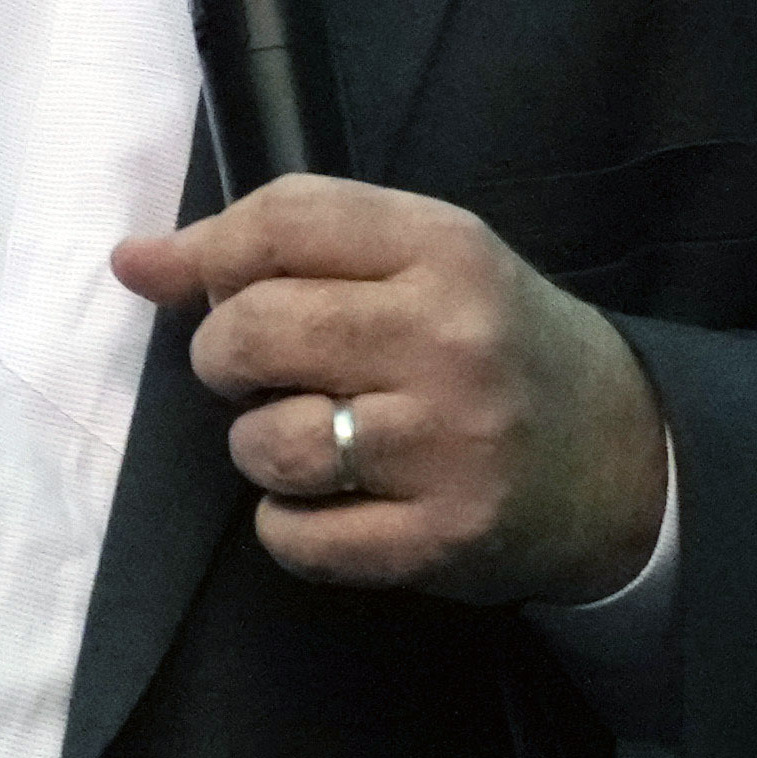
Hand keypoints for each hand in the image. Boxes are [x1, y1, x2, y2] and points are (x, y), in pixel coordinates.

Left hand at [113, 174, 666, 606]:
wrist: (624, 458)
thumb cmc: (492, 341)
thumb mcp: (417, 260)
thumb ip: (282, 245)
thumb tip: (132, 260)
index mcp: (443, 246)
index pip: (281, 219)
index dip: (210, 252)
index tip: (192, 281)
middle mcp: (449, 338)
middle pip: (254, 330)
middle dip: (221, 354)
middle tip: (253, 369)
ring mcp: (450, 444)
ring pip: (267, 442)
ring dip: (256, 445)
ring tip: (302, 436)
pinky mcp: (444, 539)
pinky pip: (297, 537)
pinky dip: (287, 524)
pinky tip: (328, 502)